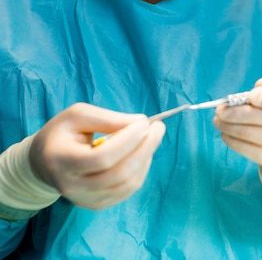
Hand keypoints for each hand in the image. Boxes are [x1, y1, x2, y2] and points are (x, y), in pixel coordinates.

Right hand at [29, 103, 165, 209]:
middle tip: (158, 127)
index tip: (145, 122)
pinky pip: (127, 191)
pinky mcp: (96, 205)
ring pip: (127, 184)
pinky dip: (141, 170)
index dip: (128, 140)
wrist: (43, 161)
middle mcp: (73, 187)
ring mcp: (85, 200)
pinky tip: (142, 153)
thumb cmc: (61, 132)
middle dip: (145, 148)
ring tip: (150, 138)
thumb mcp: (78, 115)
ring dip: (146, 159)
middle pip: (119, 174)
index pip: (102, 157)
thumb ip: (108, 119)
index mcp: (63, 161)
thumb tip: (140, 123)